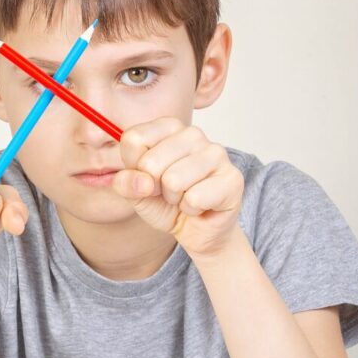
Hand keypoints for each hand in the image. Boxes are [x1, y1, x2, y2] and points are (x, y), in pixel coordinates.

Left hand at [112, 118, 243, 257]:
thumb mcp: (135, 194)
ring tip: (185, 197)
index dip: (135, 168)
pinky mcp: (232, 177)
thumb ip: (126, 183)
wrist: (197, 230)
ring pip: (173, 180)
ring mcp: (216, 153)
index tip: (148, 177)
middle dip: (155, 187)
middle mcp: (192, 134)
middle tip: (169, 191)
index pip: (133, 139)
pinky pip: (194, 198)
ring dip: (174, 199)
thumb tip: (142, 180)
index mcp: (167, 128)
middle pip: (150, 162)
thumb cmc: (167, 204)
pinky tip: (201, 205)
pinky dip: (191, 209)